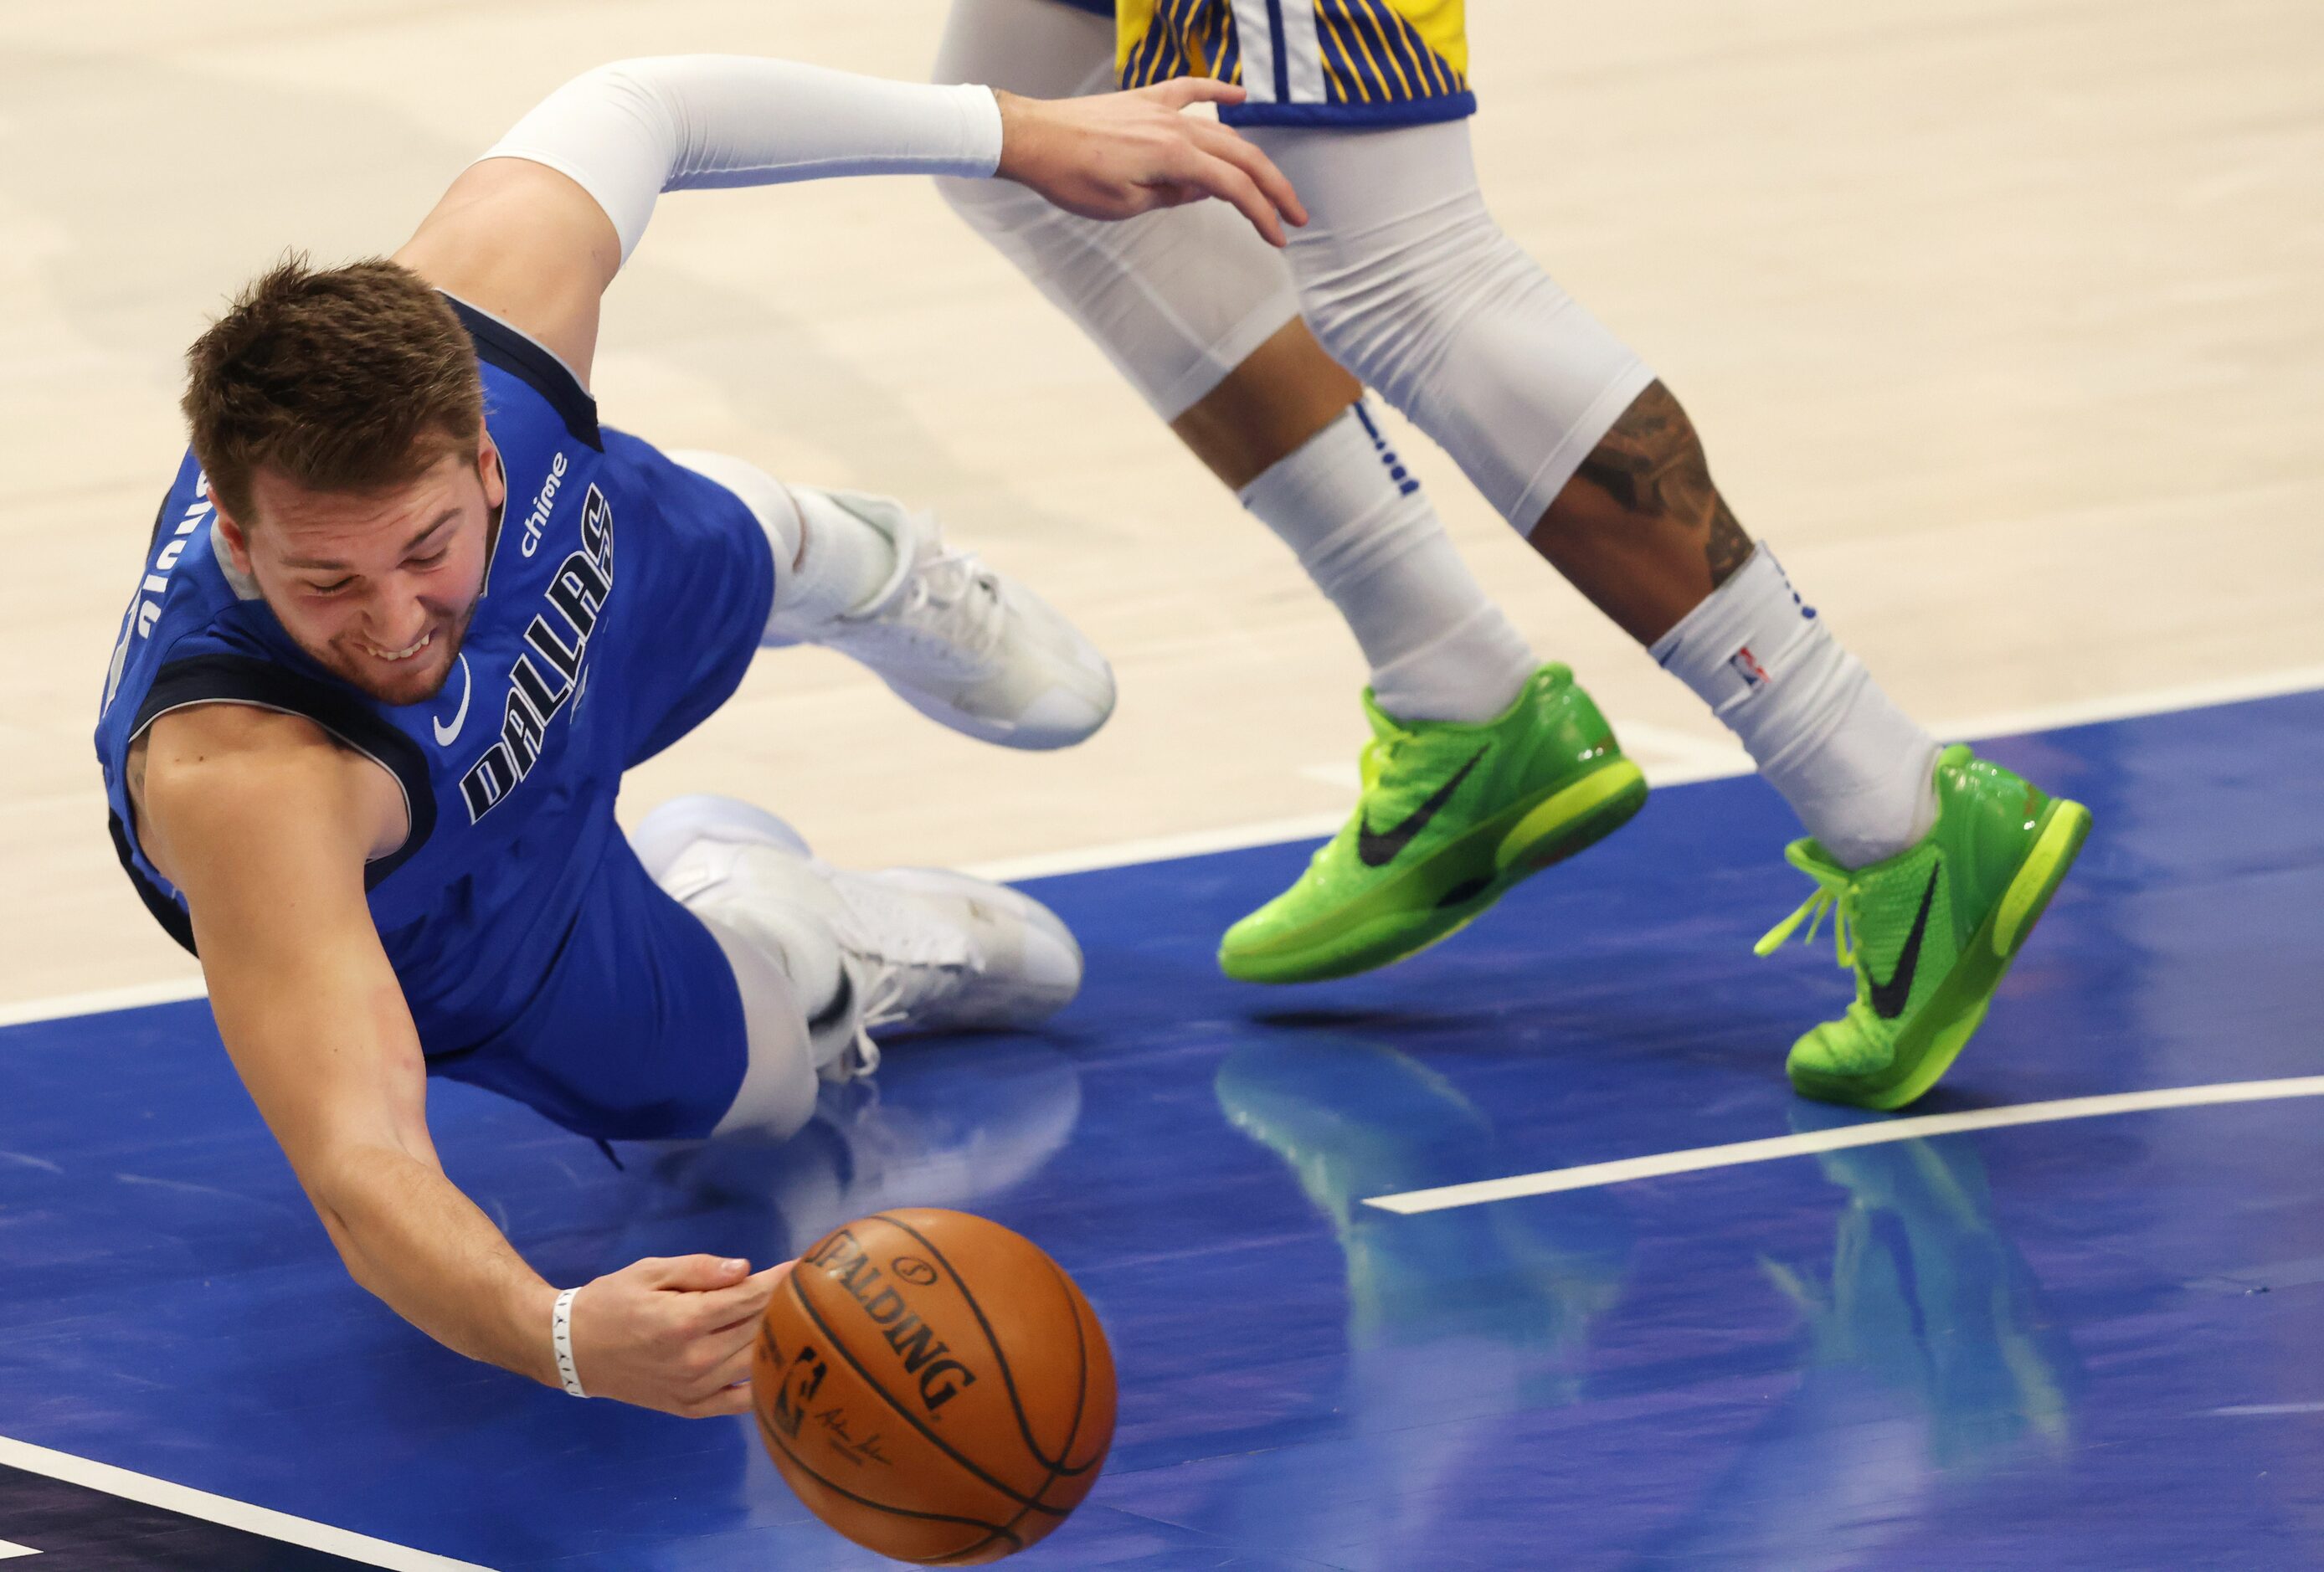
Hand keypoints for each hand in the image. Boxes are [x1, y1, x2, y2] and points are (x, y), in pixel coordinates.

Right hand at [563, 1254, 792, 1417]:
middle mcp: (694, 1359)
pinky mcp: (690, 1408)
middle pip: (758, 1329)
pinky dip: (762, 1384)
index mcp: (684, 1321)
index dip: (780, 1280)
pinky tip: (777, 1364)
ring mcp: (694, 1389)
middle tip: (806, 1289)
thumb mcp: (650, 1272)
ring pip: (755, 1364)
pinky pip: (739, 1403)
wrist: (572, 1350)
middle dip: (784, 1306)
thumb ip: (700, 1270)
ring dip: (779, 1341)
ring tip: (797, 1320)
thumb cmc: (611, 1301)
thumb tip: (745, 1270)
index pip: (749, 1298)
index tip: (804, 1266)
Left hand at [994, 81, 1307, 245]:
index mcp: (1174, 158)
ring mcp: (1163, 109)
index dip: (1262, 215)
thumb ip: (1171, 196)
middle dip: (1274, 190)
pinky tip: (1241, 98)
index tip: (1279, 238)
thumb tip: (1205, 191)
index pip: (1234, 189)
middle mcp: (1177, 127)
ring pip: (1223, 131)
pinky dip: (1219, 92)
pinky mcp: (1146, 100)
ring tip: (1273, 181)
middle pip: (1242, 158)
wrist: (1034, 138)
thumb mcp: (1124, 205)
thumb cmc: (1071, 178)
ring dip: (1253, 157)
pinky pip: (1191, 90)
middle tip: (1296, 217)